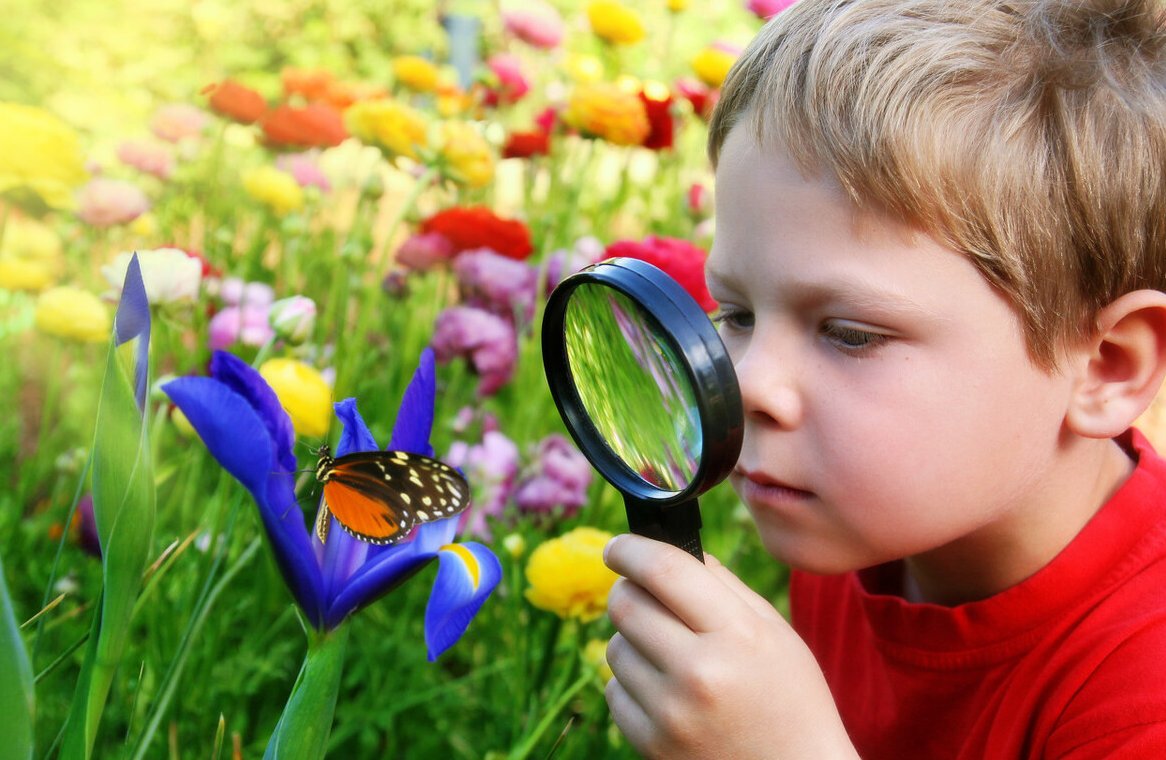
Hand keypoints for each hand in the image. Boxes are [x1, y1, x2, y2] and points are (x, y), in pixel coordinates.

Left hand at [603, 534, 857, 758]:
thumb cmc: (791, 699)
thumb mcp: (775, 632)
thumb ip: (723, 585)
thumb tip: (670, 548)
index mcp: (736, 635)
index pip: (664, 570)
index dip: (631, 549)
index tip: (620, 546)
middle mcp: (700, 673)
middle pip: (626, 604)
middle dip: (628, 590)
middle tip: (642, 594)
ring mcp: (671, 714)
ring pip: (615, 647)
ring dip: (632, 640)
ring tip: (670, 654)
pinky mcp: (651, 746)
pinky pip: (614, 691)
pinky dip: (632, 683)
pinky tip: (667, 691)